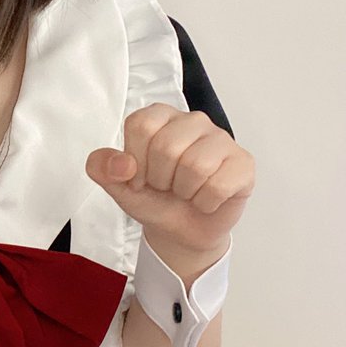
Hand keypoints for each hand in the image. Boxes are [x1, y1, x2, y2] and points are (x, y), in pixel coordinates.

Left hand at [85, 105, 254, 260]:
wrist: (180, 230)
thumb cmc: (154, 198)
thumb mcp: (118, 185)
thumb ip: (102, 168)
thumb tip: (122, 164)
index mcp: (160, 117)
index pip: (141, 125)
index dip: (135, 162)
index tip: (140, 178)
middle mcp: (192, 121)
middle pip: (167, 146)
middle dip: (160, 179)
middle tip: (167, 186)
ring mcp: (221, 139)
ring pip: (195, 165)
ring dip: (184, 191)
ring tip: (186, 191)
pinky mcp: (243, 163)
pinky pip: (219, 185)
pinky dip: (205, 202)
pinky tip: (205, 199)